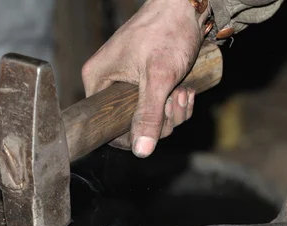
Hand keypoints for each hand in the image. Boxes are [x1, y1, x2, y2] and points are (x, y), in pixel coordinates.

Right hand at [82, 0, 205, 157]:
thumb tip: (141, 151)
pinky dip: (177, 103)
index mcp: (98, 80)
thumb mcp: (159, 77)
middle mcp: (110, 82)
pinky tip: (186, 90)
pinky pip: (160, 106)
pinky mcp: (148, 80)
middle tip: (174, 100)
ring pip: (150, 117)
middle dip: (160, 119)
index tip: (154, 128)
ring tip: (183, 91)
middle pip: (132, 125)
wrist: (188, 5)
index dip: (131, 135)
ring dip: (173, 112)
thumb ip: (148, 115)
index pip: (106, 125)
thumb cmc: (168, 31)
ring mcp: (130, 82)